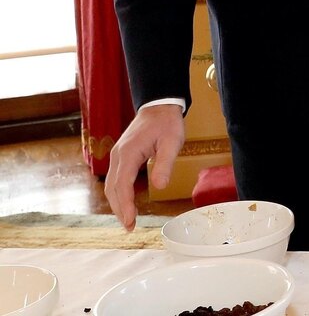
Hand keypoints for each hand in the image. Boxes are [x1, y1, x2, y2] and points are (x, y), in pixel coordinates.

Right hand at [104, 103, 185, 230]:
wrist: (159, 106)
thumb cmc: (167, 123)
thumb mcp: (172, 142)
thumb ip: (165, 164)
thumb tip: (160, 187)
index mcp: (129, 153)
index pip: (122, 185)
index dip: (125, 206)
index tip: (131, 222)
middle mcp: (118, 155)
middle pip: (112, 188)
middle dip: (119, 209)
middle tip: (129, 227)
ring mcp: (117, 155)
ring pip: (111, 185)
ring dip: (117, 203)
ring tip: (127, 220)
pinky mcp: (121, 155)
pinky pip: (115, 179)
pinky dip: (117, 193)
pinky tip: (125, 203)